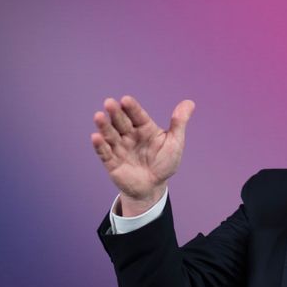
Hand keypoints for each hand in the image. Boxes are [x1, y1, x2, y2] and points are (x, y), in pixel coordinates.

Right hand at [91, 95, 194, 215]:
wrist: (153, 186)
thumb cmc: (164, 162)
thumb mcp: (175, 142)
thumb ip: (179, 123)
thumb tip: (190, 102)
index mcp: (145, 128)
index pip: (137, 115)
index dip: (132, 108)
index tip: (126, 100)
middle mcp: (130, 135)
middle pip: (121, 122)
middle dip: (115, 113)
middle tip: (109, 103)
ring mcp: (120, 148)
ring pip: (110, 135)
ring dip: (104, 126)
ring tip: (98, 116)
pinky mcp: (112, 162)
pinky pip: (105, 153)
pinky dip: (100, 145)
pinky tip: (96, 137)